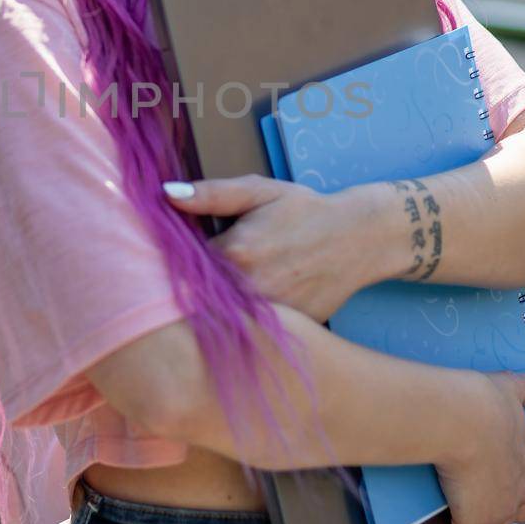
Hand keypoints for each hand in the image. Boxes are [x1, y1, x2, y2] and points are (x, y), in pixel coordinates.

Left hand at [162, 174, 382, 324]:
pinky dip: (243, 322)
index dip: (174, 263)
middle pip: (199, 297)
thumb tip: (165, 194)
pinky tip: (247, 305)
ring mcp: (269, 315)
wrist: (359, 239)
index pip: (180, 266)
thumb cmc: (304, 211)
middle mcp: (249, 289)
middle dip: (193, 287)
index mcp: (234, 253)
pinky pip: (251, 331)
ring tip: (228, 289)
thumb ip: (211, 194)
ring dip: (216, 308)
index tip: (172, 258)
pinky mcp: (286, 331)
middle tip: (197, 276)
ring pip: (223, 318)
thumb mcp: (258, 192)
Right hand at [431, 370, 524, 523]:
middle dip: (500, 514)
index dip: (513, 484)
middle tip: (477, 505)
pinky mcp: (471, 522)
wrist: (459, 419)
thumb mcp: (511, 388)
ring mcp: (496, 512)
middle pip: (516, 515)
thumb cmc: (482, 403)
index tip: (495, 478)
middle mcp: (518, 493)